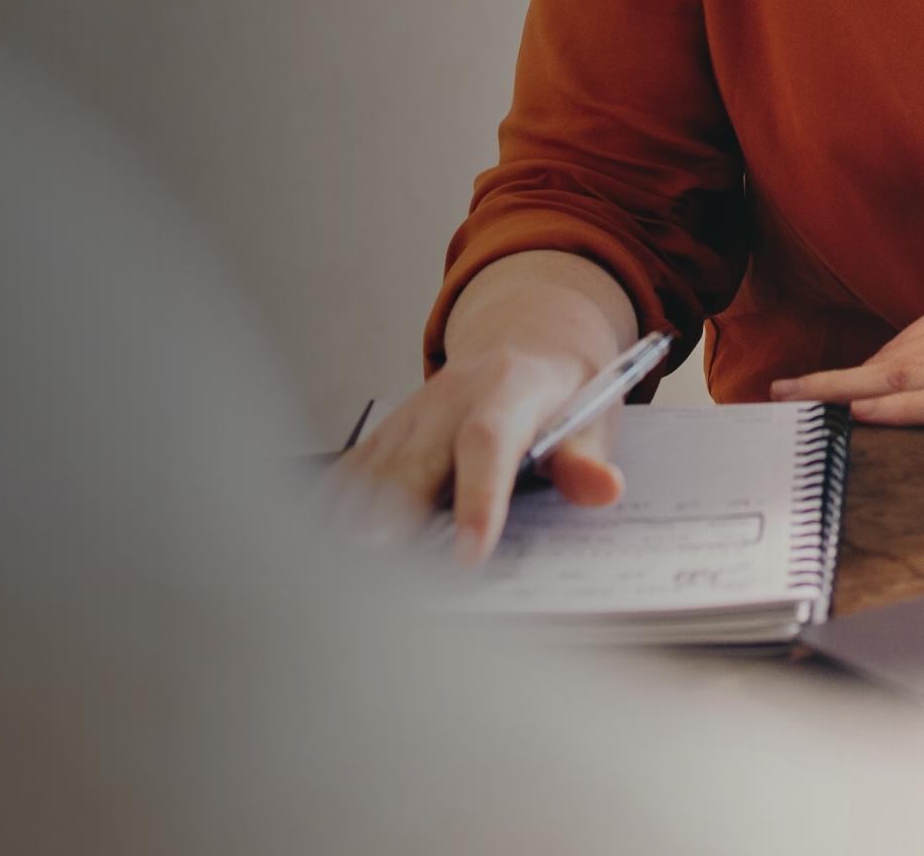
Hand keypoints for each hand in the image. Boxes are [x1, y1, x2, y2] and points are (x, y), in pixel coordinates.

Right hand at [331, 343, 628, 562]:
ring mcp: (413, 415)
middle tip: (385, 583)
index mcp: (508, 390)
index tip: (469, 557)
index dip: (477, 500)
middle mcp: (450, 399)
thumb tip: (603, 488)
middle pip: (413, 464)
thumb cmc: (563, 394)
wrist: (529, 340)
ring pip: (375, 471)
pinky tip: (320, 548)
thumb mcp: (595, 417)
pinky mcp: (389, 432)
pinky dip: (336, 508)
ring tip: (344, 582)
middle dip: (393, 524)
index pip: (487, 443)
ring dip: (357, 524)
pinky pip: (355, 471)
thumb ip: (588, 458)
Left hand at [770, 266, 923, 424]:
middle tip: (772, 399)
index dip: (849, 369)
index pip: (902, 343)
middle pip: (889, 359)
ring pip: (906, 376)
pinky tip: (864, 416)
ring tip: (794, 411)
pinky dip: (901, 408)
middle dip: (829, 382)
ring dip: (845, 395)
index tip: (802, 384)